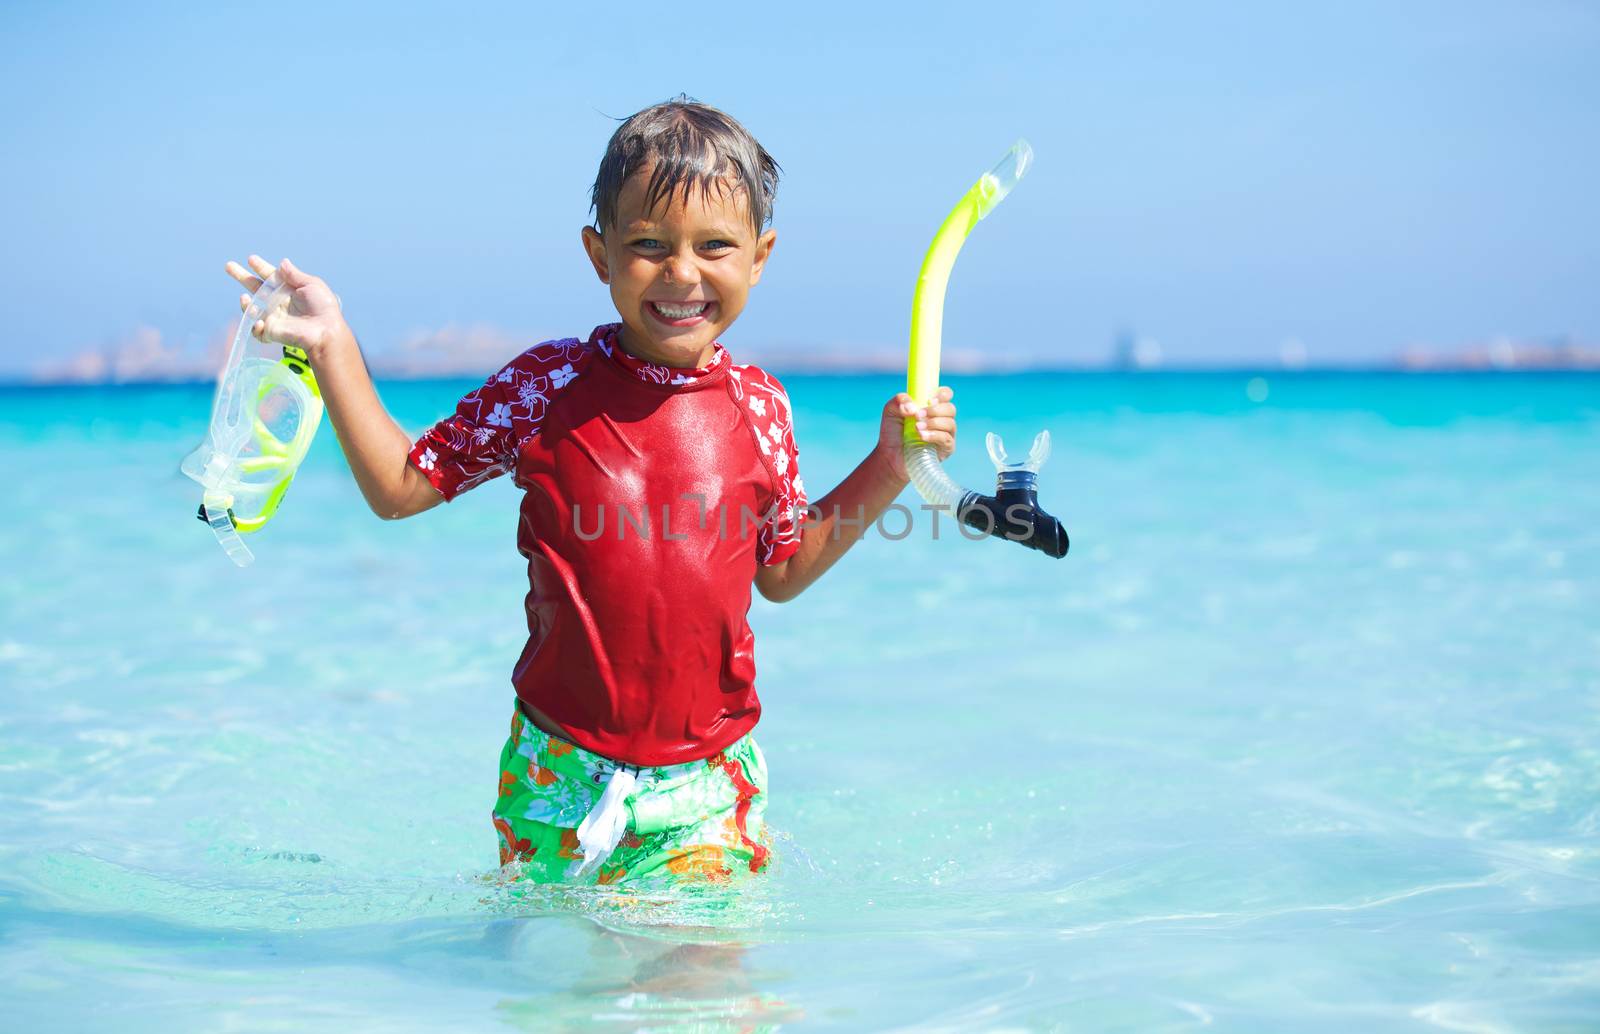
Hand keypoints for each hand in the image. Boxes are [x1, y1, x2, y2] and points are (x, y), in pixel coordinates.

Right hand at [223, 255, 347, 360]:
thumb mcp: (312, 285)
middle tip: (229, 266)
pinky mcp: (271, 332)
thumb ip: (294, 275)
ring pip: (251, 308)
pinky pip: (256, 329)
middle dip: (242, 277)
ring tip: (245, 299)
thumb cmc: (322, 307)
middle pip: (255, 288)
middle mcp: (278, 302)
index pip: (270, 276)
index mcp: (287, 289)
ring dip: (246, 304)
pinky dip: (254, 325)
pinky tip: (260, 321)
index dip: (260, 267)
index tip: (251, 259)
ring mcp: (273, 317)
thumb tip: (282, 263)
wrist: (325, 330)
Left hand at [875, 386, 955, 481]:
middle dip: (935, 410)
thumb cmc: (892, 432)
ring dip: (933, 423)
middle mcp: (941, 419)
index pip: (946, 394)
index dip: (942, 394)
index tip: (930, 399)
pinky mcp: (946, 449)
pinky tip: (922, 436)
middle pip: (950, 408)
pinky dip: (935, 435)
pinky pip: (947, 439)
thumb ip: (899, 400)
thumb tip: (912, 407)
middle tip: (918, 415)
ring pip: (950, 423)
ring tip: (916, 427)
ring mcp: (945, 434)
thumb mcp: (890, 411)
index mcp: (931, 406)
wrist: (890, 455)